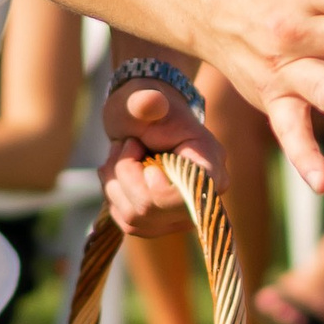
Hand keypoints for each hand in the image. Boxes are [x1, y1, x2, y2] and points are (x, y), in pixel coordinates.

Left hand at [100, 79, 225, 236]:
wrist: (140, 119)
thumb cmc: (144, 106)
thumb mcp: (140, 99)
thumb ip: (146, 102)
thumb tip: (152, 101)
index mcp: (208, 161)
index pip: (193, 195)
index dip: (160, 189)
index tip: (147, 164)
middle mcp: (201, 195)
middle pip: (153, 209)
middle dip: (126, 175)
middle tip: (126, 145)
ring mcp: (181, 213)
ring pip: (136, 219)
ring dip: (115, 184)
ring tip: (120, 153)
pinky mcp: (160, 224)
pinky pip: (128, 224)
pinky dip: (114, 197)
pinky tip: (117, 173)